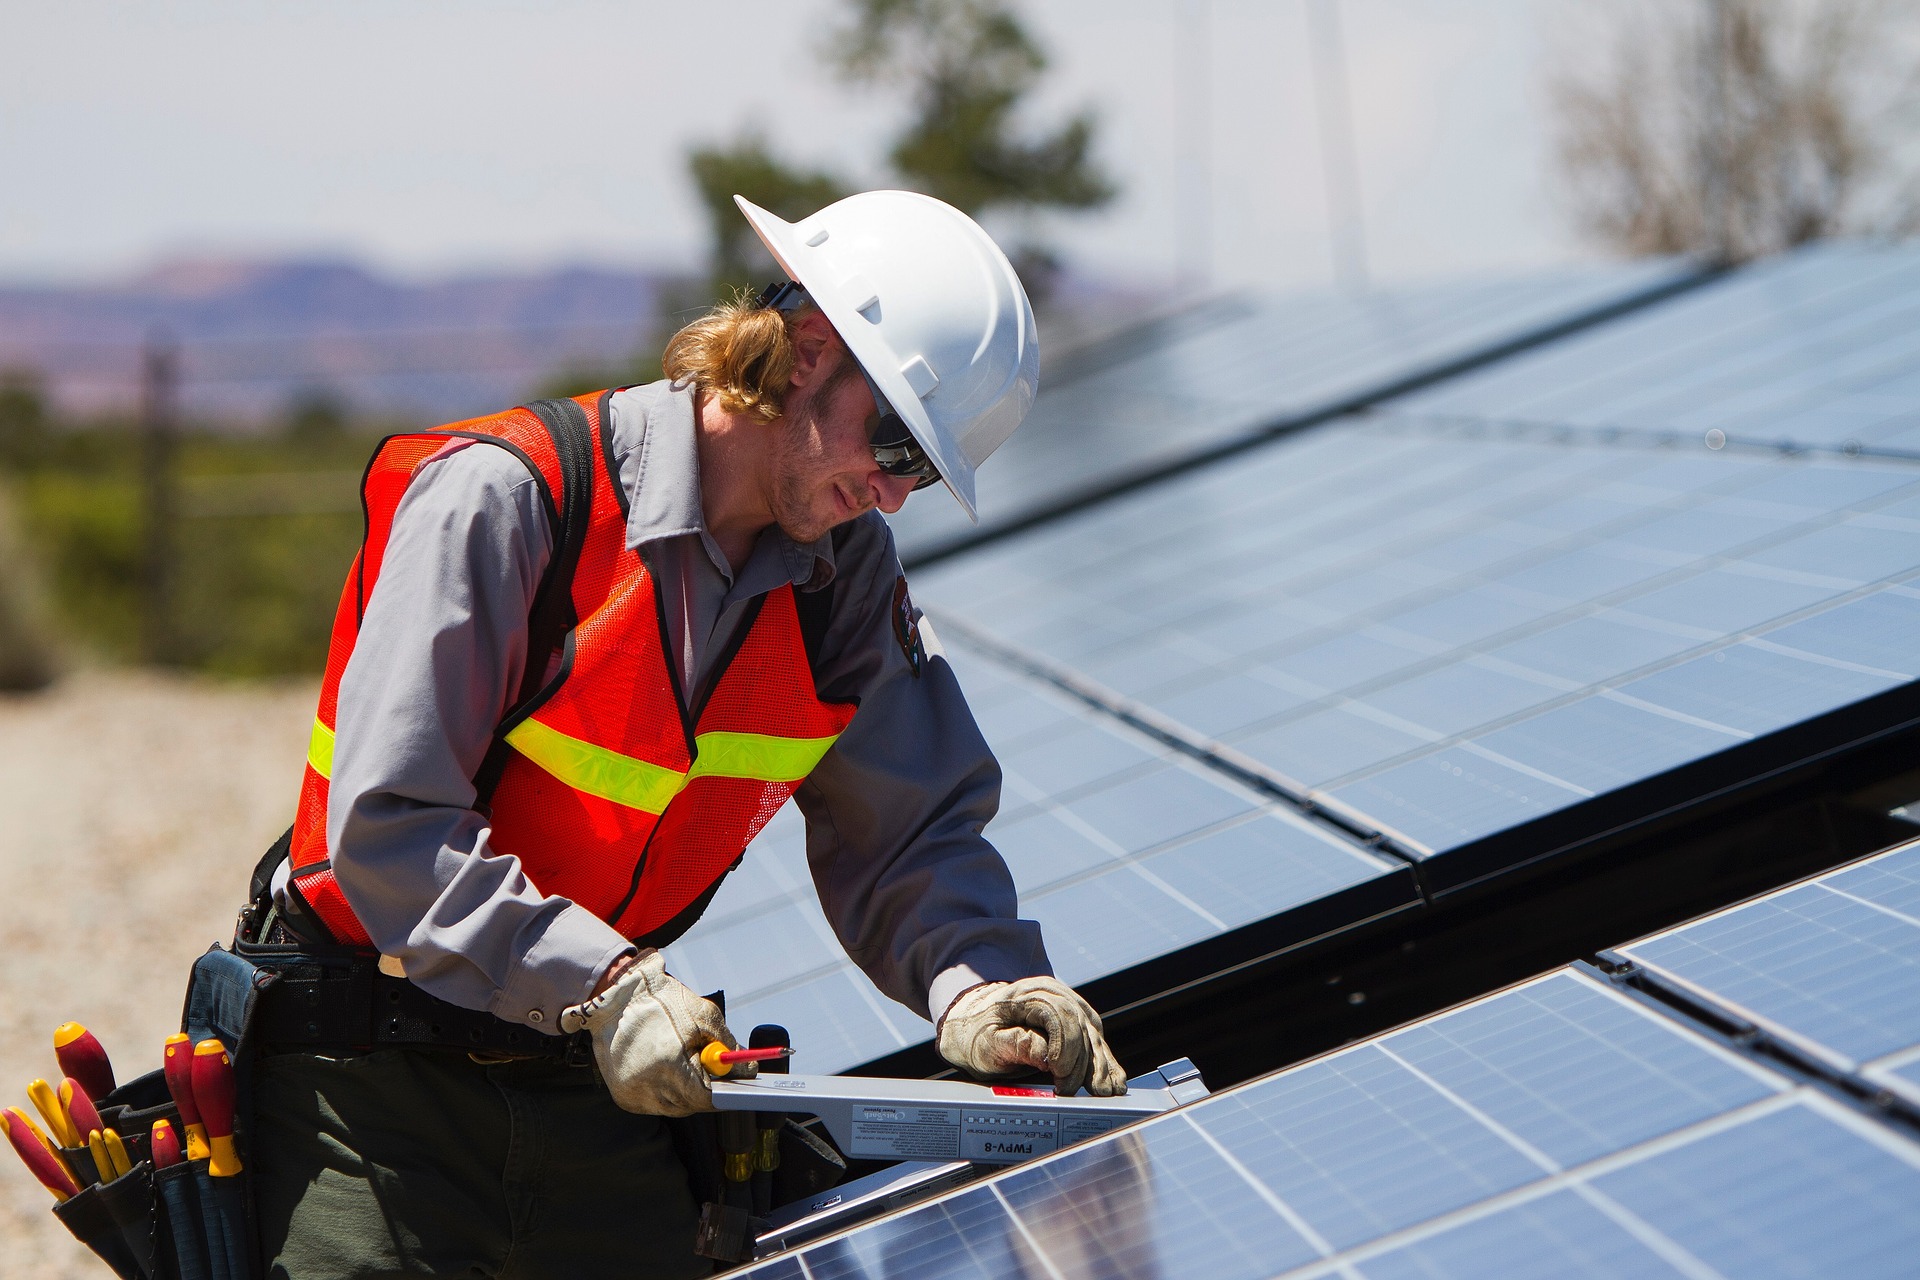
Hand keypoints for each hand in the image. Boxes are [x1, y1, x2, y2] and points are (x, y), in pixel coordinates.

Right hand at [561, 949, 733, 1115]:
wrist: (618, 996)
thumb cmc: (663, 1001)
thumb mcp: (703, 1015)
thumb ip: (728, 1045)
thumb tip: (747, 1069)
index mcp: (667, 1065)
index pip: (705, 1098)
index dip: (723, 1091)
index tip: (734, 1084)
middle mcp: (645, 1086)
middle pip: (690, 1105)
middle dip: (705, 1089)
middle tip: (714, 1072)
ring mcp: (631, 1094)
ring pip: (673, 1106)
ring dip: (684, 1090)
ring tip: (682, 1060)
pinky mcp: (622, 1097)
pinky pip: (655, 1103)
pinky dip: (665, 1090)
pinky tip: (663, 1066)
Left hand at [936, 977, 1126, 1095]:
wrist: (975, 1022)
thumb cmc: (977, 1034)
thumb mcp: (985, 1043)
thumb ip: (1015, 1045)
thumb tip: (1046, 1056)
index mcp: (1028, 993)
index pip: (1058, 1015)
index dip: (1065, 1046)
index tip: (1059, 1076)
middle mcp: (1054, 992)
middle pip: (1080, 1025)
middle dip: (1084, 1062)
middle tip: (1081, 1093)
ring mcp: (1068, 1003)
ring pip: (1093, 1033)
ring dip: (1100, 1065)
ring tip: (1104, 1093)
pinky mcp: (1076, 1018)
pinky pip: (1095, 1038)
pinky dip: (1104, 1061)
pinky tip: (1114, 1081)